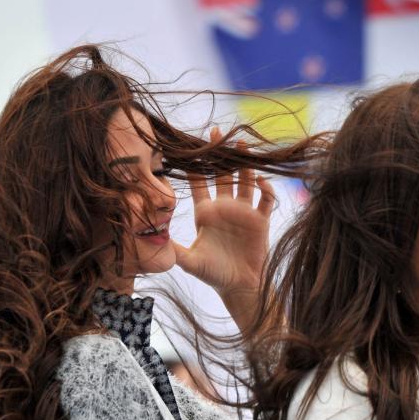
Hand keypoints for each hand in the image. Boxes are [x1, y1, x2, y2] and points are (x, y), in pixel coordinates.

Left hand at [173, 129, 275, 298]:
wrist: (239, 286)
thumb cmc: (213, 274)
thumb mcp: (190, 262)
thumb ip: (174, 249)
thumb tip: (152, 239)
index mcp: (205, 213)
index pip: (198, 184)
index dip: (194, 167)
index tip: (190, 148)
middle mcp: (224, 208)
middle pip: (222, 175)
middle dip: (220, 155)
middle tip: (217, 133)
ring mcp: (243, 212)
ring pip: (244, 181)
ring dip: (244, 164)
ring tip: (242, 145)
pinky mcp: (260, 221)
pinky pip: (265, 200)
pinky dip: (265, 189)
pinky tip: (261, 181)